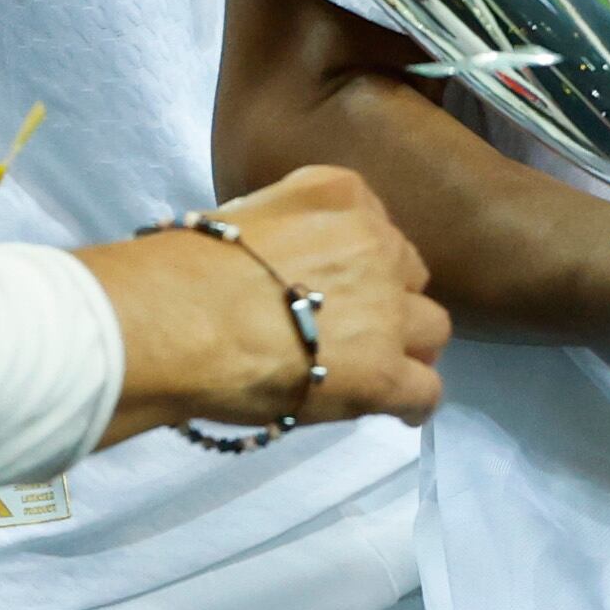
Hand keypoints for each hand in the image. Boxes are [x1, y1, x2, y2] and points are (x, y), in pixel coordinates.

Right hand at [84, 162, 450, 443]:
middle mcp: (376, 244)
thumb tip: (276, 271)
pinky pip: (425, 390)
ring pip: (432, 327)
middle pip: (408, 274)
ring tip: (380, 368)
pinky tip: (398, 411)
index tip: (338, 286)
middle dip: (389, 300)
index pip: (374, 226)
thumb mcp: (242, 217)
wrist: (178, 320)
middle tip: (354, 328)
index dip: (360, 264)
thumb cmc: (183, 269)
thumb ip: (280, 237)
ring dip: (409, 347)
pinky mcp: (384, 372)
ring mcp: (387, 310)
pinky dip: (413, 403)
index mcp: (340, 197)